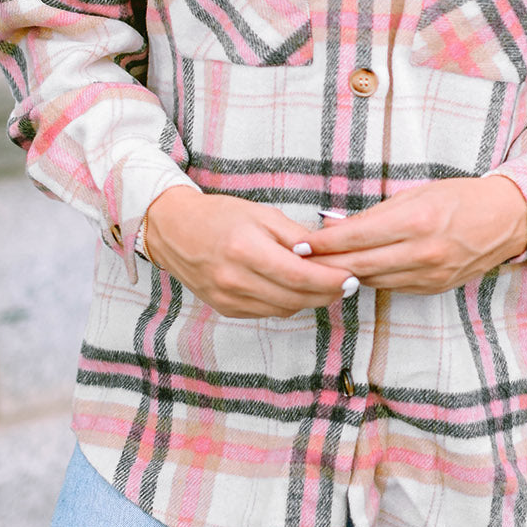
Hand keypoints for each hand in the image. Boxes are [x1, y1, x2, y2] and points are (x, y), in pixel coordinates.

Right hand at [143, 187, 357, 318]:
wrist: (174, 230)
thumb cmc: (220, 216)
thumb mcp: (262, 214)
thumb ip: (296, 237)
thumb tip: (328, 254)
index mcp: (246, 250)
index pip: (299, 275)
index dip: (330, 280)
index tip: (352, 277)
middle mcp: (235, 279)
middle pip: (296, 297)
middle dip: (327, 292)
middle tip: (348, 282)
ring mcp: (228, 298)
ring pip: (285, 308)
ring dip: (309, 299)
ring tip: (324, 283)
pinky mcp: (226, 308)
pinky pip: (268, 311)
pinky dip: (287, 302)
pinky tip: (294, 287)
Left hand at [300, 176, 526, 295]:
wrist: (504, 220)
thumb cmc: (459, 198)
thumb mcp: (416, 194)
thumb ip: (375, 215)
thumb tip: (336, 227)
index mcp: (415, 221)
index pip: (356, 237)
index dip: (324, 243)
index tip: (301, 244)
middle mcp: (422, 252)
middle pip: (359, 264)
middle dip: (325, 263)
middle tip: (299, 260)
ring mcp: (429, 275)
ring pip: (372, 280)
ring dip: (345, 274)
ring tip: (320, 267)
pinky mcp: (433, 288)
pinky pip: (392, 287)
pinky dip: (371, 278)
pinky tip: (356, 271)